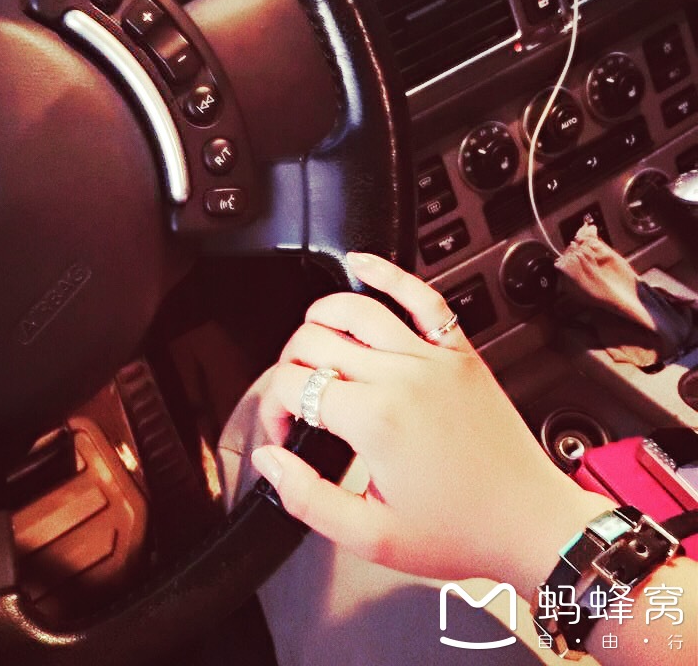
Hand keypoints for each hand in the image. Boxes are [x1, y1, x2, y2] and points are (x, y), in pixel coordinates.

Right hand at [251, 252, 613, 594]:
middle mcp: (400, 376)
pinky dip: (387, 272)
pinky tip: (362, 264)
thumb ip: (308, 499)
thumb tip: (270, 461)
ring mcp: (431, 357)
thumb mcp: (371, 537)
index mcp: (374, 419)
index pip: (293, 386)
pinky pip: (420, 295)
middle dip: (289, 367)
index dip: (272, 408)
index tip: (283, 432)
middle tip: (296, 398)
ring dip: (319, 317)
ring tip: (309, 342)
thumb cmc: (460, 530)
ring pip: (355, 308)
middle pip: (314, 340)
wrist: (530, 522)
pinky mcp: (457, 351)